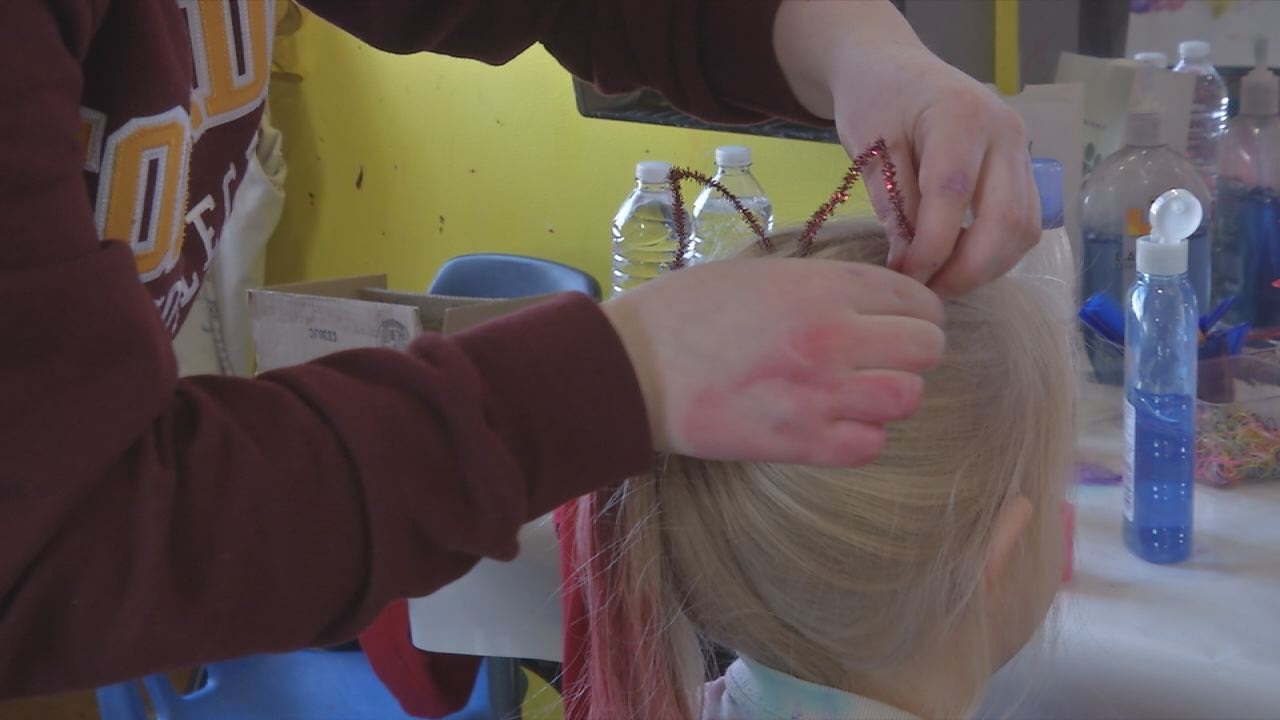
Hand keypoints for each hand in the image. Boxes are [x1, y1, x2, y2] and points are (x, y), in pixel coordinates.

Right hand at [602, 257, 944, 466]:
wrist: (633, 367)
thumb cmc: (688, 311)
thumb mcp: (762, 273)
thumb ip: (824, 284)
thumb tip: (875, 301)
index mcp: (822, 287)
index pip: (915, 298)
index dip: (915, 310)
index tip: (899, 320)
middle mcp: (832, 337)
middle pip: (927, 348)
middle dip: (913, 350)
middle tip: (883, 355)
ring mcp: (819, 394)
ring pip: (907, 398)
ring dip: (890, 394)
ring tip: (859, 390)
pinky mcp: (799, 442)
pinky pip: (870, 444)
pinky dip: (862, 435)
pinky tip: (836, 422)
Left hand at [775, 0, 1041, 295]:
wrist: (895, 70)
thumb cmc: (876, 103)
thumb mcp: (870, 150)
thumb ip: (895, 205)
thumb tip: (912, 267)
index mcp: (960, 115)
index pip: (952, 194)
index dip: (931, 247)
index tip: (905, 278)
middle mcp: (1005, 131)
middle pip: (1005, 219)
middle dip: (967, 270)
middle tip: (928, 292)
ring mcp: (1021, 150)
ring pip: (1023, 228)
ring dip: (986, 268)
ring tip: (941, 281)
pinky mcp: (1024, 169)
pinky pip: (1024, 223)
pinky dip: (997, 253)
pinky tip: (960, 262)